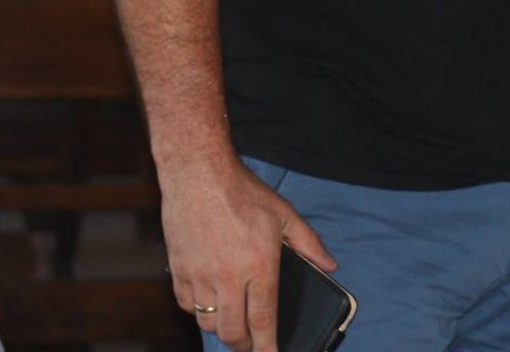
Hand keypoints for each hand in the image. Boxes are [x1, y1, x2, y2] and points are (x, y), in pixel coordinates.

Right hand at [160, 156, 334, 351]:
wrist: (199, 175)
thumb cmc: (244, 193)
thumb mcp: (285, 215)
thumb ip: (309, 244)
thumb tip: (331, 265)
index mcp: (259, 266)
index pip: (264, 319)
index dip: (266, 345)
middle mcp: (229, 277)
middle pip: (233, 331)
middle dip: (244, 345)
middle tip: (251, 344)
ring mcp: (201, 276)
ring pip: (208, 322)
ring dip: (221, 329)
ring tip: (232, 325)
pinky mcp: (178, 270)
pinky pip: (187, 305)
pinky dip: (198, 311)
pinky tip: (209, 304)